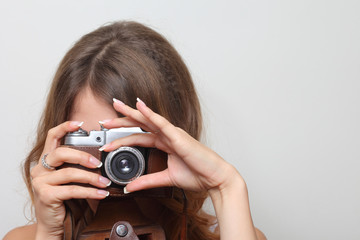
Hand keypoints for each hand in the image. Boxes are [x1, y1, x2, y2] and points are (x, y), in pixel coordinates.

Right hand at [30, 121, 110, 238]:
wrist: (53, 225)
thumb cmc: (65, 200)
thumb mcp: (72, 180)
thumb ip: (79, 166)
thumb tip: (103, 157)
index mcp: (46, 161)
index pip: (52, 137)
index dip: (65, 127)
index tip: (79, 124)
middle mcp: (40, 169)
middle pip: (61, 153)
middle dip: (83, 156)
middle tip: (98, 163)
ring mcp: (41, 182)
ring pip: (69, 173)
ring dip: (92, 178)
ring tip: (105, 182)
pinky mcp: (46, 195)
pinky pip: (72, 190)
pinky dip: (90, 192)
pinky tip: (101, 194)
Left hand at [99, 98, 240, 192]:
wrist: (215, 178)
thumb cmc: (197, 175)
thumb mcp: (166, 179)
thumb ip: (147, 181)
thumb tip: (130, 188)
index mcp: (165, 143)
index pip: (140, 137)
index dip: (122, 138)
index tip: (107, 142)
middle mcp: (167, 135)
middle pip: (140, 125)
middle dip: (121, 122)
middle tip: (104, 121)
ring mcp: (173, 134)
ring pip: (148, 120)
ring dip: (131, 114)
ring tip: (116, 107)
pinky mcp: (178, 136)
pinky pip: (161, 123)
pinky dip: (150, 114)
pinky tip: (139, 106)